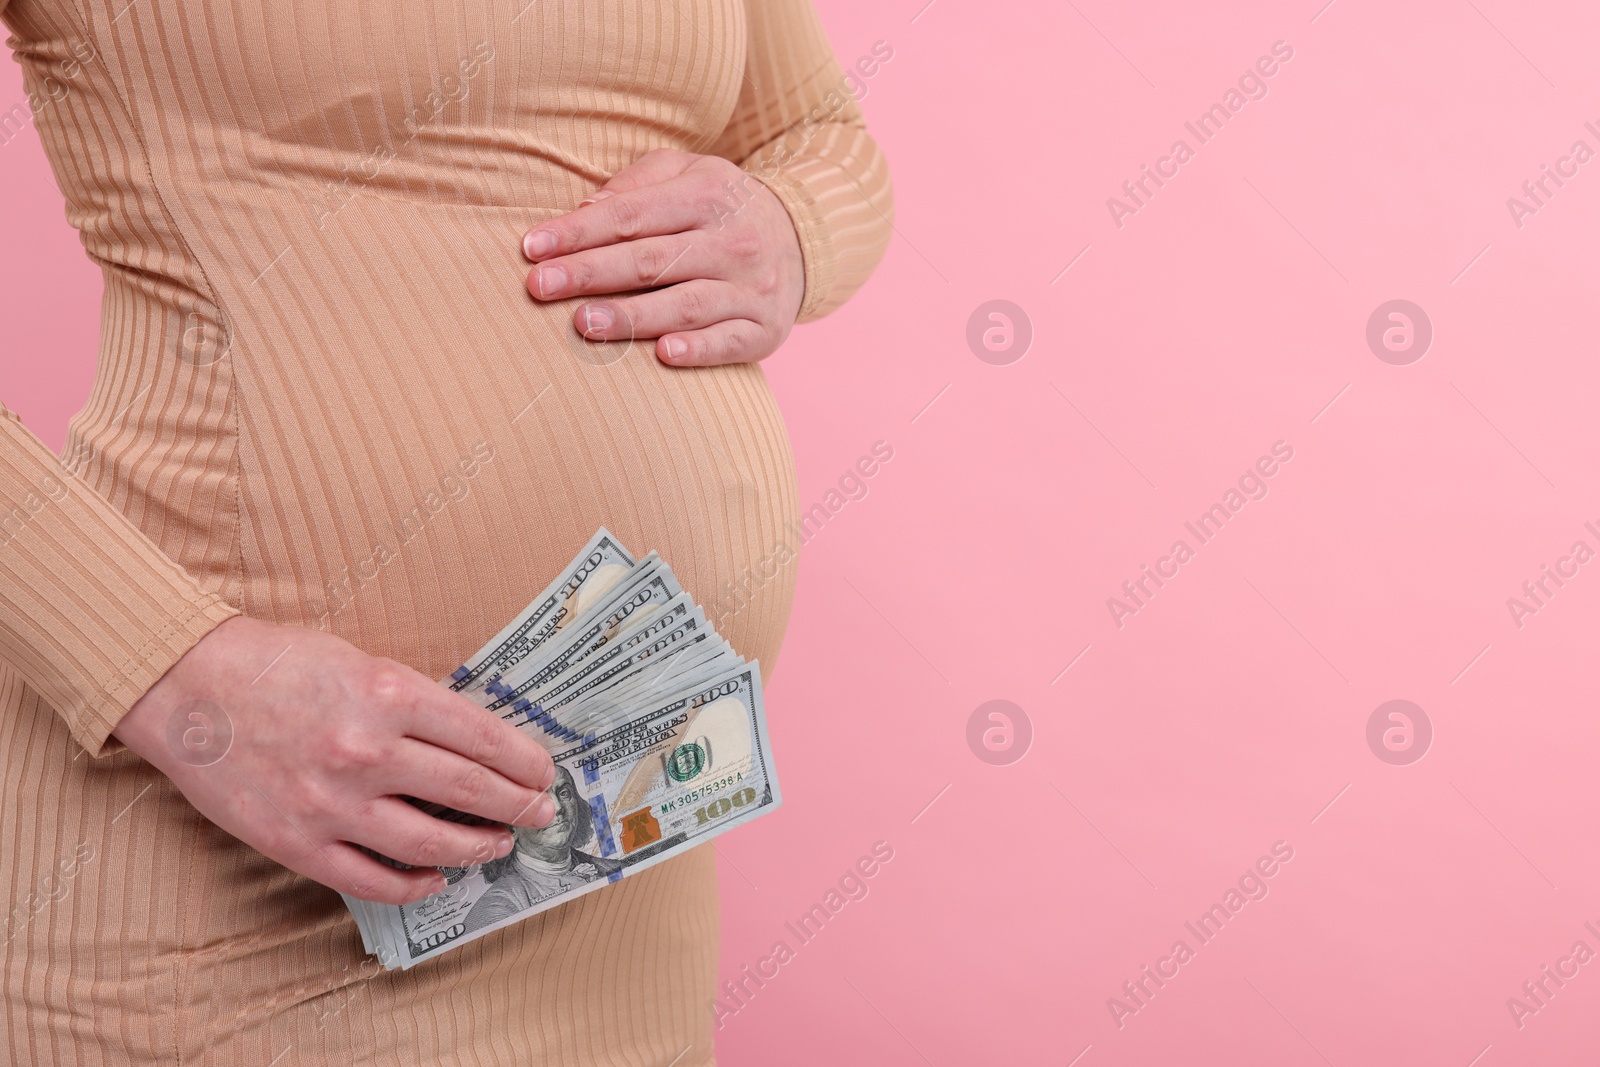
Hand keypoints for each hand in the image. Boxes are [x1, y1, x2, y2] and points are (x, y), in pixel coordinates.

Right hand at [112, 616, 558, 904]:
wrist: (185, 687)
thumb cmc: (274, 663)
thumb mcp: (359, 661)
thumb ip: (412, 702)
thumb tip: (472, 743)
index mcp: (388, 695)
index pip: (483, 738)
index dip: (524, 761)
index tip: (544, 771)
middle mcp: (366, 751)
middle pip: (470, 791)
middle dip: (518, 804)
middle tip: (541, 811)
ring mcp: (332, 804)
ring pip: (431, 843)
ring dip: (477, 847)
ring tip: (499, 843)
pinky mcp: (297, 843)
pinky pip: (372, 879)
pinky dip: (415, 884)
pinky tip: (435, 877)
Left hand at [523, 147, 805, 366]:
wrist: (805, 240)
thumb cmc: (723, 208)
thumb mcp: (689, 174)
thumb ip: (637, 185)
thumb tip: (584, 210)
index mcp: (709, 195)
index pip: (632, 214)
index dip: (579, 231)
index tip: (532, 248)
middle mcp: (735, 241)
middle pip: (652, 259)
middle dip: (591, 272)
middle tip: (539, 287)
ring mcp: (753, 288)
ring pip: (686, 302)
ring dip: (632, 316)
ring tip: (582, 323)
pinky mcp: (765, 330)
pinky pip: (729, 342)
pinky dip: (698, 349)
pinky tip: (663, 356)